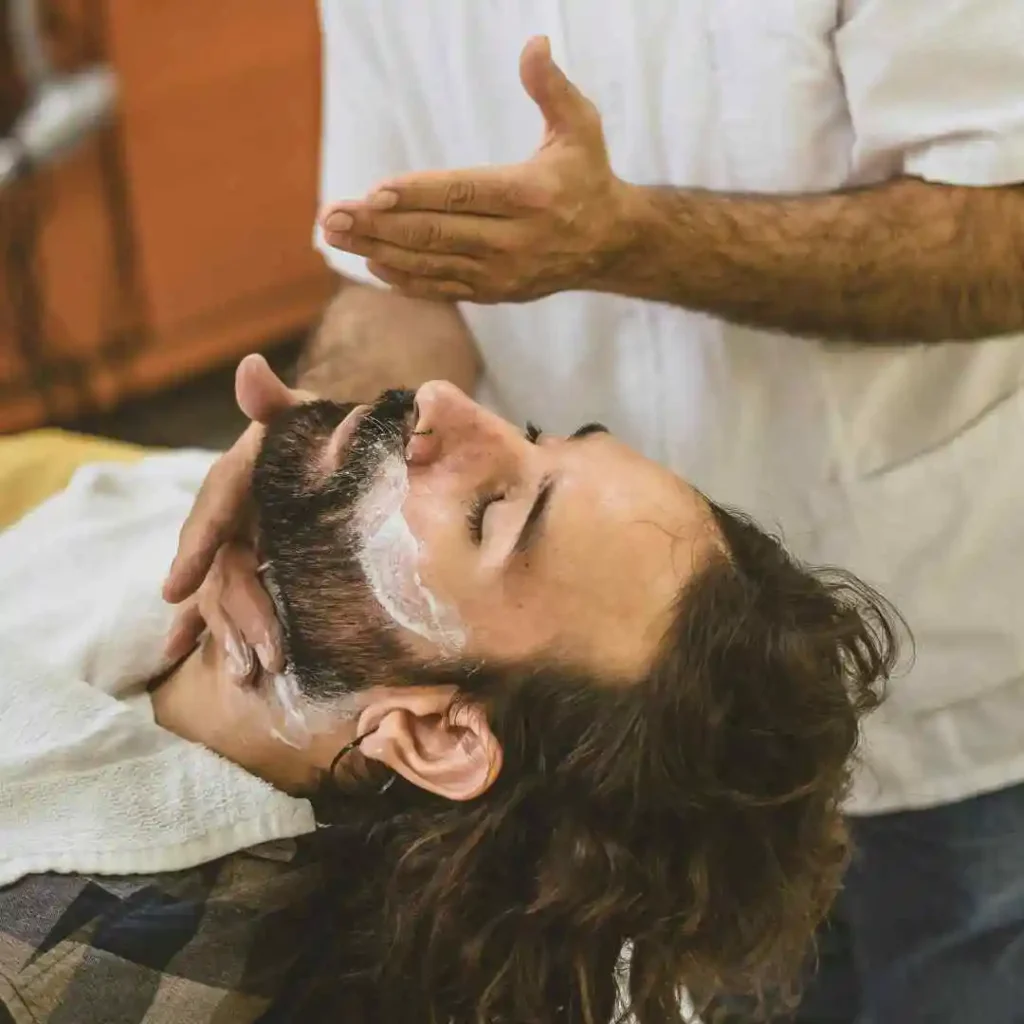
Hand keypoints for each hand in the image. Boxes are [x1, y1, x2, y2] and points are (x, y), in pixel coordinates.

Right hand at [162, 354, 312, 669]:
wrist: (340, 447)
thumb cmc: (325, 429)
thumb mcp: (307, 413)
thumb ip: (279, 399)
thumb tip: (250, 368)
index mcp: (244, 470)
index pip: (216, 503)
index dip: (197, 545)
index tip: (174, 588)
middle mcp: (235, 509)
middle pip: (223, 563)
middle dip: (233, 611)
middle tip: (256, 655)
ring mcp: (240, 539)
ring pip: (224, 590)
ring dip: (228, 633)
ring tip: (244, 675)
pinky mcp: (252, 563)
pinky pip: (225, 598)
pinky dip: (205, 628)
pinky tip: (183, 660)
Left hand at [320, 35, 634, 303]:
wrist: (610, 245)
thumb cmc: (587, 177)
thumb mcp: (581, 128)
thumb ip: (551, 89)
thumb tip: (534, 43)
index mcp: (532, 196)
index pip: (464, 194)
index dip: (416, 194)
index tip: (371, 192)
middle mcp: (515, 241)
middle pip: (436, 233)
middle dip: (378, 225)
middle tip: (331, 216)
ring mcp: (502, 273)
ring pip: (431, 263)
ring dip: (378, 250)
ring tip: (335, 235)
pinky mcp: (495, 293)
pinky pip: (443, 288)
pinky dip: (405, 279)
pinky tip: (371, 263)